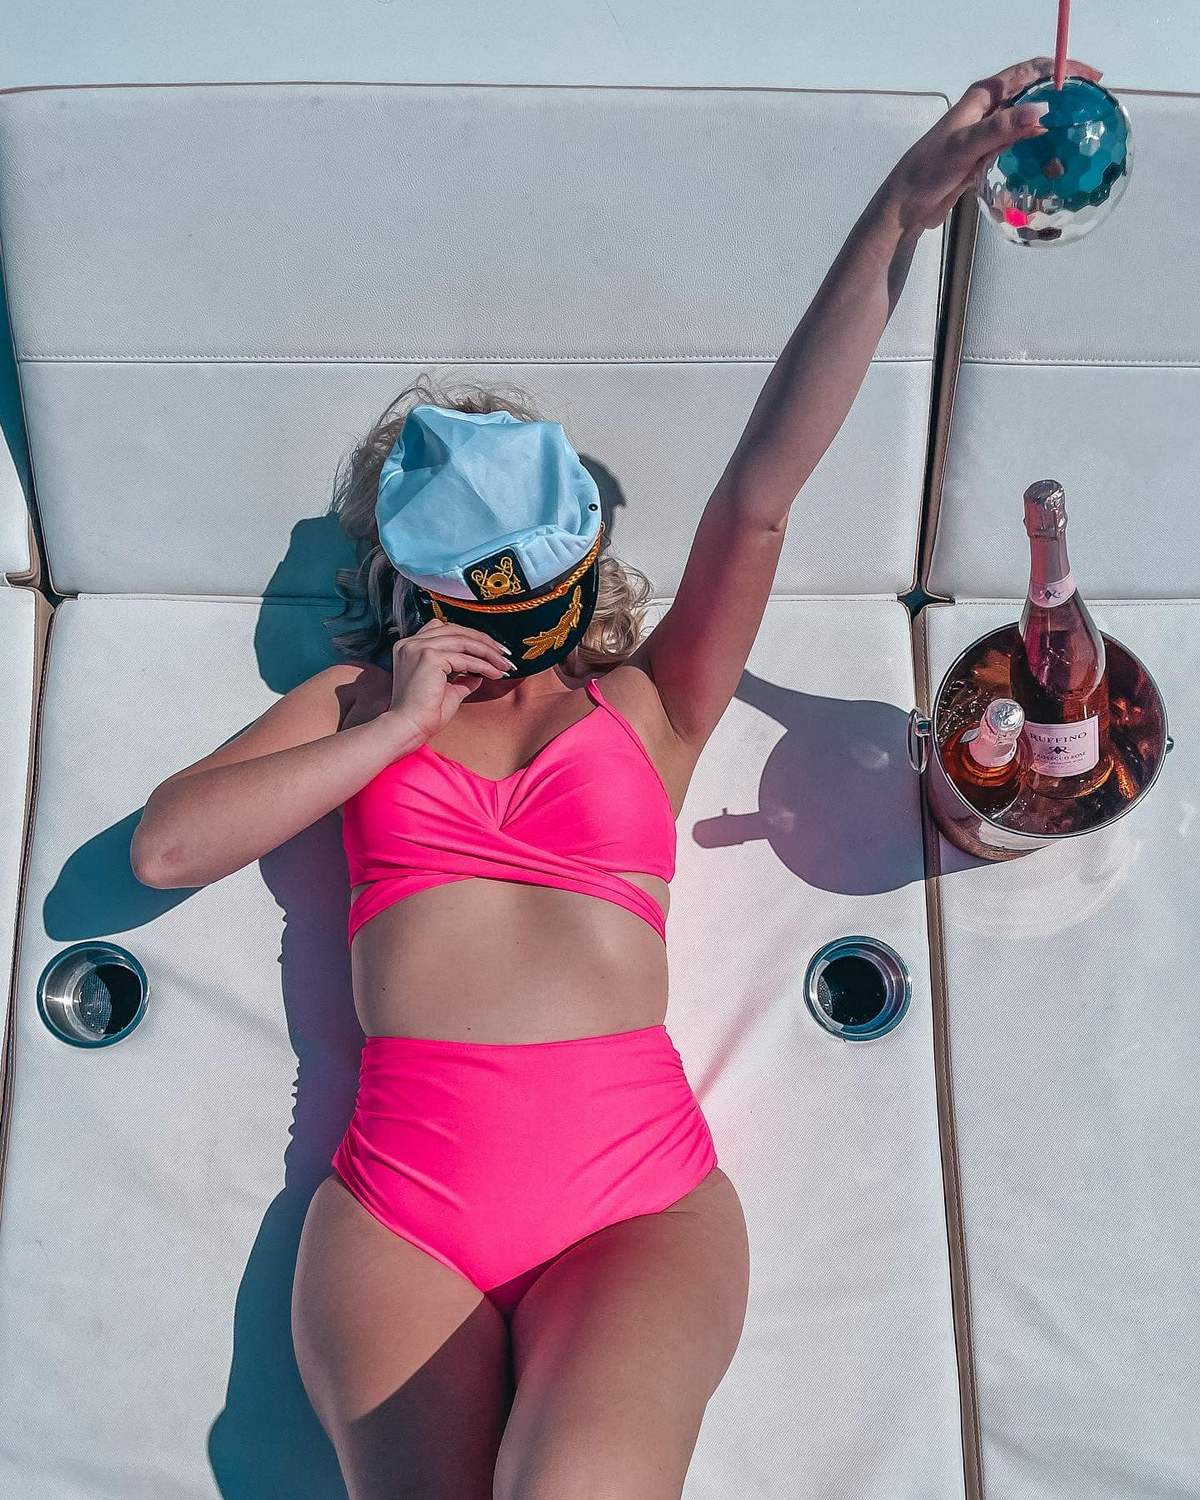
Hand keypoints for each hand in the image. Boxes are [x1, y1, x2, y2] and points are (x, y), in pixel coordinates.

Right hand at [386, 618, 514, 740]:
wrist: (408, 728)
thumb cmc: (424, 714)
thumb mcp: (448, 689)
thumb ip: (462, 677)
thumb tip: (481, 672)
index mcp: (411, 647)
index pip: (446, 630)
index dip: (471, 637)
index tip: (492, 650)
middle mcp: (412, 643)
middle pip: (456, 631)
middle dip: (484, 642)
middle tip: (505, 654)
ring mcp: (418, 647)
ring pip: (463, 641)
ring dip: (488, 652)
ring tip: (504, 665)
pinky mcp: (429, 657)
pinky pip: (464, 658)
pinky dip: (483, 665)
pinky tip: (494, 674)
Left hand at [881, 56, 1104, 233]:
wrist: (906, 206)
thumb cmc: (929, 171)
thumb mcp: (966, 146)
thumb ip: (1001, 129)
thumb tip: (1041, 111)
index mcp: (983, 97)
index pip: (1030, 71)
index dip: (1062, 68)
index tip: (1092, 78)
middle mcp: (987, 111)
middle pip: (1033, 95)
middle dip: (1062, 98)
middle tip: (1091, 110)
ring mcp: (987, 135)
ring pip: (1027, 125)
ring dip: (1050, 129)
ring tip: (1077, 140)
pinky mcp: (986, 158)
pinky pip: (1018, 150)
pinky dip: (1035, 153)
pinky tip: (1051, 165)